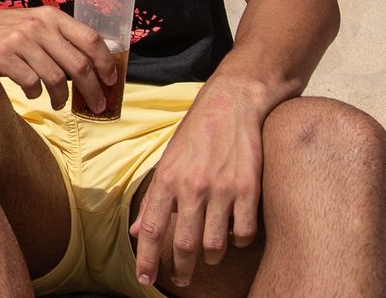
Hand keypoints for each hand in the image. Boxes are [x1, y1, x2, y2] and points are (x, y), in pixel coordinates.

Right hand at [0, 6, 118, 111]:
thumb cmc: (0, 31)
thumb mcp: (31, 24)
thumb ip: (57, 37)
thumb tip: (93, 63)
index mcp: (50, 15)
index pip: (91, 39)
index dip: (106, 63)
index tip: (111, 81)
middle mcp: (37, 25)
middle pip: (78, 65)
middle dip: (93, 91)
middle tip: (96, 106)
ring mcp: (18, 39)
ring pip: (56, 79)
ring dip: (62, 99)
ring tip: (59, 104)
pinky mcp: (1, 55)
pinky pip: (31, 84)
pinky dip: (34, 94)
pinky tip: (31, 92)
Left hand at [130, 86, 265, 289]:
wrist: (232, 105)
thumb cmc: (196, 133)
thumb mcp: (168, 160)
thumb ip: (154, 198)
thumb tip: (136, 232)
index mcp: (168, 178)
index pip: (152, 227)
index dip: (147, 258)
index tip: (145, 280)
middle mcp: (192, 187)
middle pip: (184, 243)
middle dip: (181, 268)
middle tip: (181, 279)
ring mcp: (222, 189)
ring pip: (215, 244)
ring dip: (211, 256)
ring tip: (209, 255)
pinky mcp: (249, 190)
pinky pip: (244, 233)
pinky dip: (239, 241)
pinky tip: (235, 236)